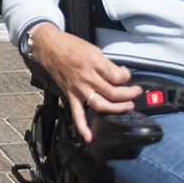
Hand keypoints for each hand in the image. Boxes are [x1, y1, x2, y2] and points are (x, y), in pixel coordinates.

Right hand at [27, 24, 140, 141]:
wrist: (48, 47)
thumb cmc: (69, 45)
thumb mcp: (92, 48)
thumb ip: (105, 63)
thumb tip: (118, 73)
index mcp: (94, 62)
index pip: (118, 76)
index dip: (127, 76)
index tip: (127, 74)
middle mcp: (87, 77)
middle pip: (114, 93)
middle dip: (129, 94)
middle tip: (135, 92)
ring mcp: (78, 88)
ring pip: (101, 105)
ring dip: (117, 108)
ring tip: (127, 106)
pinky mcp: (70, 95)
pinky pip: (77, 114)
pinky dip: (82, 127)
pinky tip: (89, 137)